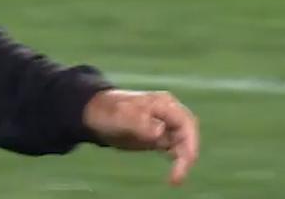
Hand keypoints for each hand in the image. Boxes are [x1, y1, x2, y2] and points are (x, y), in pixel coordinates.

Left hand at [83, 89, 199, 185]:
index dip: (190, 142)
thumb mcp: (122, 116)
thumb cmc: (108, 111)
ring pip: (182, 144)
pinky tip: (172, 175)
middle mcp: (168, 114)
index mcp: (164, 104)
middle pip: (187, 134)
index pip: (185, 123)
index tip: (187, 161)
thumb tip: (160, 132)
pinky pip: (174, 149)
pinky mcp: (158, 137)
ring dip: (182, 160)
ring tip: (174, 179)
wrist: (94, 114)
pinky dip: (176, 160)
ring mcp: (164, 126)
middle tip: (177, 177)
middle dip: (188, 154)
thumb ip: (140, 123)